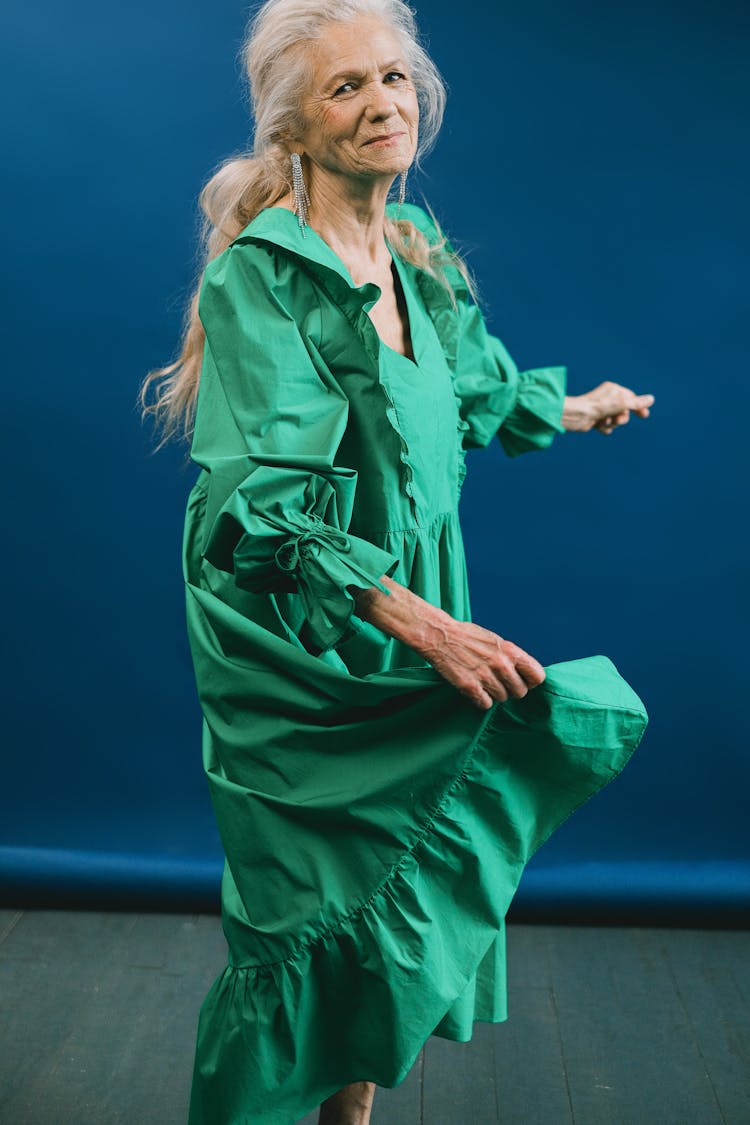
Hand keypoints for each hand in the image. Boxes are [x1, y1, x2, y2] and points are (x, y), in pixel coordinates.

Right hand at [417, 617, 545, 711]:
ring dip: (494, 694)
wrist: (439, 635)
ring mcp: (485, 676)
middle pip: (520, 692)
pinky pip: (486, 704)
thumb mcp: (496, 641)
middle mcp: (501, 664)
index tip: (522, 680)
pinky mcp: (469, 687)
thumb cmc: (468, 637)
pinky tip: (474, 688)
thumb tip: (525, 674)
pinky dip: (481, 700)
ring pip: (502, 699)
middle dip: (510, 690)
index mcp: (510, 650)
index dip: (530, 681)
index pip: (537, 676)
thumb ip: (511, 657)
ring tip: (482, 681)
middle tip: (498, 682)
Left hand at [562, 382, 653, 434]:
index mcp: (613, 389)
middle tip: (617, 420)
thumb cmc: (599, 406)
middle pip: (624, 411)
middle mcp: (607, 398)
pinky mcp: (595, 419)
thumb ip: (637, 403)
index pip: (631, 397)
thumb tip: (651, 399)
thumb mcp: (622, 404)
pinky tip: (597, 426)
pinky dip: (604, 428)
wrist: (577, 416)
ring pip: (615, 420)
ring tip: (604, 422)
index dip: (638, 407)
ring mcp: (601, 409)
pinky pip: (606, 426)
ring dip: (612, 423)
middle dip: (622, 418)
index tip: (645, 415)